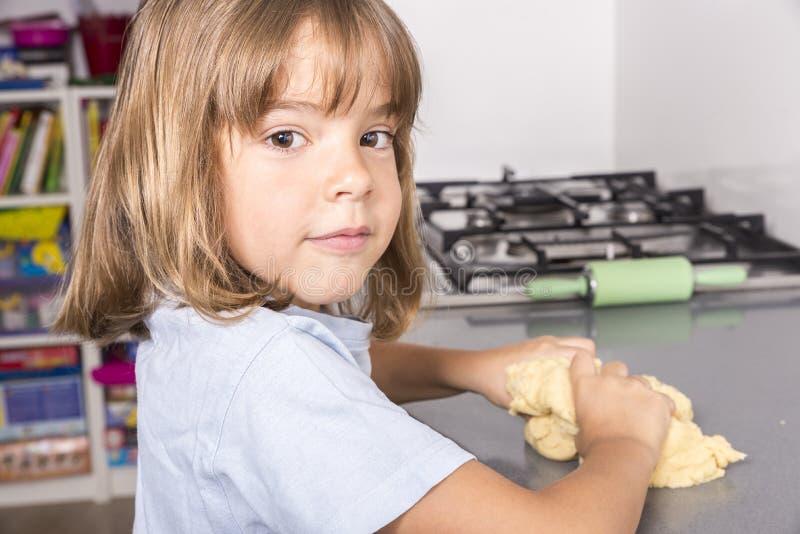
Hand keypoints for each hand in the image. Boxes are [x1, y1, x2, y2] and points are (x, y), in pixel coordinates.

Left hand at [469, 335, 595, 411]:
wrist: (476, 369)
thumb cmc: (494, 383)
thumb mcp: (517, 402)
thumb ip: (538, 412)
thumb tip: (558, 422)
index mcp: (546, 353)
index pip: (585, 354)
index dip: (592, 370)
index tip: (589, 387)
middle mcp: (548, 343)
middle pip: (586, 345)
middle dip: (591, 363)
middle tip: (583, 383)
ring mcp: (543, 341)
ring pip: (575, 344)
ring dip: (579, 359)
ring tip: (572, 379)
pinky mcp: (537, 344)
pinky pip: (562, 346)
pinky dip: (567, 357)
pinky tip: (557, 374)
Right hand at [570, 353, 675, 466]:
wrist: (621, 457)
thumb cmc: (597, 448)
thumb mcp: (580, 429)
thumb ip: (586, 416)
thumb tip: (591, 420)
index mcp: (587, 386)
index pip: (581, 359)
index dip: (585, 363)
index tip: (589, 371)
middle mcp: (611, 381)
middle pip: (615, 366)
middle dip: (618, 376)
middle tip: (619, 395)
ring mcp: (636, 388)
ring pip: (640, 380)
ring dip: (640, 392)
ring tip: (640, 413)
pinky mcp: (658, 399)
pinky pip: (663, 398)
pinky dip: (661, 407)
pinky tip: (657, 420)